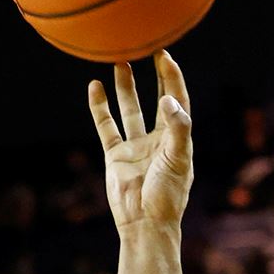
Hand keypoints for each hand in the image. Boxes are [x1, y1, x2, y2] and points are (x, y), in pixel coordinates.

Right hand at [87, 51, 193, 234]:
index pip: (177, 100)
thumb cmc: (167, 195)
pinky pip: (106, 126)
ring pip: (129, 109)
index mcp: (178, 138)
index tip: (164, 55)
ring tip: (120, 62)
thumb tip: (168, 99)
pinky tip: (94, 87)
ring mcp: (136, 146)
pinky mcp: (116, 155)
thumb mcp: (178, 159)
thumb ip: (177, 128)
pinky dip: (100, 107)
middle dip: (154, 76)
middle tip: (147, 48)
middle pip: (157, 99)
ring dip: (125, 87)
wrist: (144, 224)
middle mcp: (158, 139)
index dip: (172, 77)